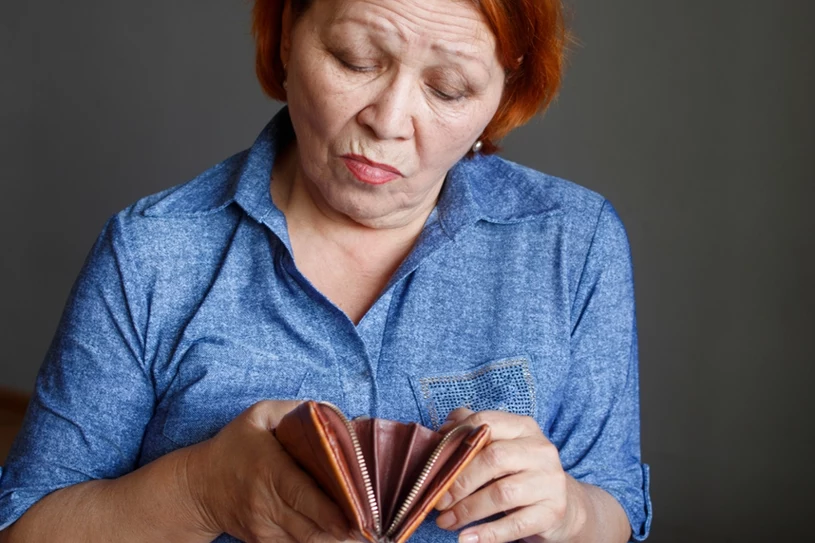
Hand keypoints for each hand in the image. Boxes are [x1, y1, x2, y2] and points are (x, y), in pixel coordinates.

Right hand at [182, 400, 353, 542]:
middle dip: (343, 531)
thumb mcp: (258, 416)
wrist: (197, 487)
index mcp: (269, 470)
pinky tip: (339, 537)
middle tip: (372, 528)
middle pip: (310, 527)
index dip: (331, 512)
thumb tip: (330, 411)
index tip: (357, 519)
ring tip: (363, 534)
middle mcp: (266, 503)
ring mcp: (263, 527)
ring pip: (306, 542)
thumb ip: (294, 409)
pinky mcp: (263, 541)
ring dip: (334, 539)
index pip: (303, 496)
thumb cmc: (233, 447)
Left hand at [434, 408, 589, 542]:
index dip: (456, 439)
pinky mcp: (552, 511)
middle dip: (460, 480)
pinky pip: (515, 524)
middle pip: (494, 458)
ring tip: (446, 521)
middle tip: (438, 500)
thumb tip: (440, 434)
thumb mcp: (500, 447)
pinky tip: (466, 538)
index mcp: (524, 427)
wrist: (560, 503)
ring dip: (468, 510)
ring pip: (502, 493)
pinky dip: (487, 533)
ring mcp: (550, 481)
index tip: (435, 461)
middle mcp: (541, 450)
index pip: (487, 423)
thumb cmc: (518, 472)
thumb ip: (471, 434)